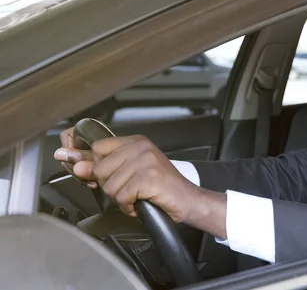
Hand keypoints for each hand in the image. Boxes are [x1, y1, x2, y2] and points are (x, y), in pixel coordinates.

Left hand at [54, 132, 200, 222]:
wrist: (188, 200)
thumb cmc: (161, 188)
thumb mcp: (130, 173)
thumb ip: (102, 168)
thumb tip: (76, 165)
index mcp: (136, 142)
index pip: (98, 148)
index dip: (100, 168)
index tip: (113, 177)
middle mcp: (140, 147)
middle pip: (100, 169)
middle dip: (111, 186)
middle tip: (131, 189)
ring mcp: (145, 161)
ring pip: (109, 185)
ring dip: (121, 198)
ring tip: (138, 196)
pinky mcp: (148, 177)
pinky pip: (121, 197)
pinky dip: (129, 206)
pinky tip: (140, 203)